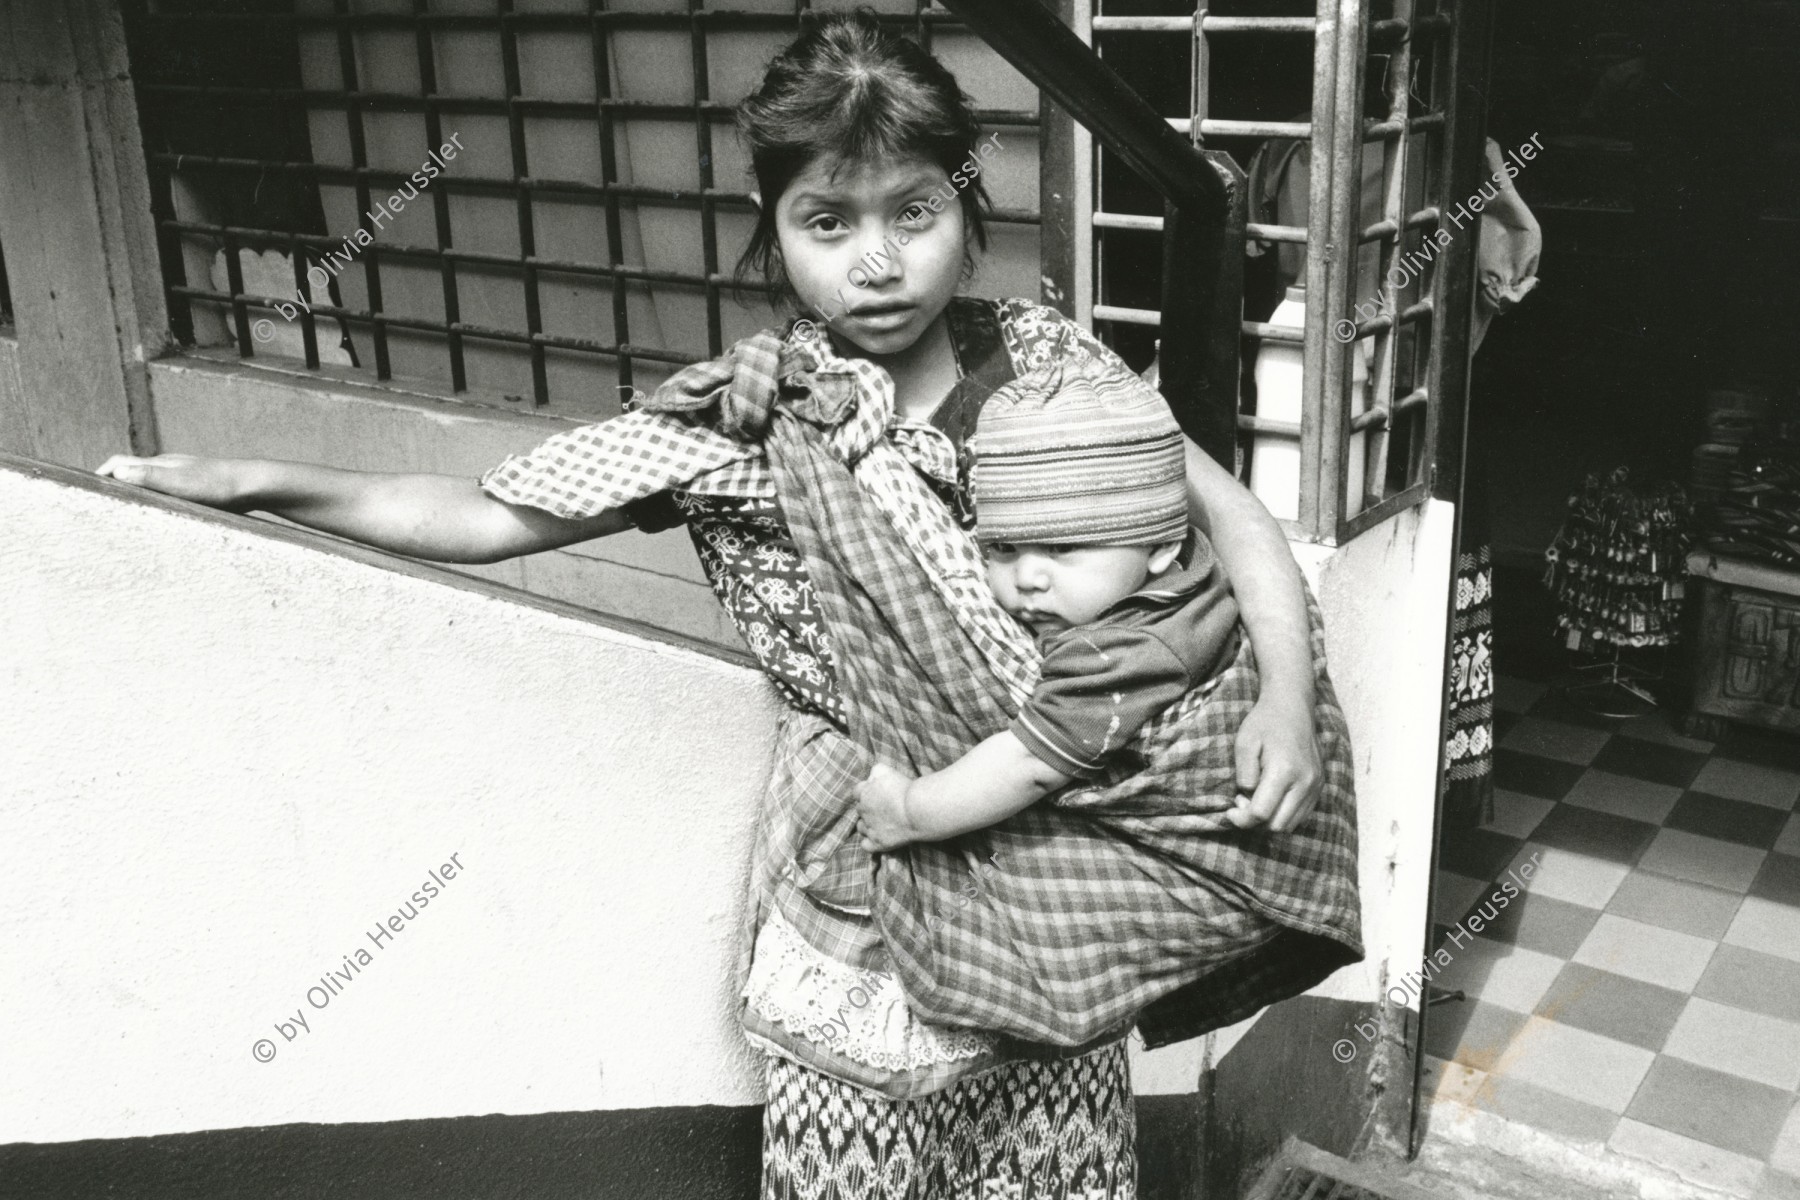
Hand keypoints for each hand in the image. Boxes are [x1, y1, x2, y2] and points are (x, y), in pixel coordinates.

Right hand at [95, 454, 248, 511]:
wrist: (254, 485)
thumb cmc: (218, 484)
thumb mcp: (179, 483)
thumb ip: (149, 477)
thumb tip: (116, 473)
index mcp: (158, 464)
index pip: (118, 464)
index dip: (99, 476)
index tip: (85, 492)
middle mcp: (168, 467)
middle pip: (131, 472)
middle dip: (112, 484)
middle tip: (99, 505)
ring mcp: (183, 476)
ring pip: (150, 482)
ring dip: (134, 492)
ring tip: (124, 513)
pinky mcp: (197, 489)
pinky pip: (167, 493)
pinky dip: (155, 500)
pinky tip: (161, 516)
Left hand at [854, 762, 918, 852]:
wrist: (917, 810)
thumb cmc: (905, 788)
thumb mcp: (886, 771)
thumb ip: (875, 771)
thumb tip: (871, 776)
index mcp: (864, 793)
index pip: (857, 792)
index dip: (866, 793)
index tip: (877, 794)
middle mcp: (864, 810)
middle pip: (860, 809)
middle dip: (868, 808)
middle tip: (884, 808)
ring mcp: (870, 827)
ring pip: (861, 827)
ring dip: (868, 825)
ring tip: (883, 824)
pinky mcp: (878, 842)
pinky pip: (865, 845)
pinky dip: (870, 843)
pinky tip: (878, 838)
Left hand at [1226, 692, 1322, 832]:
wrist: (1293, 706)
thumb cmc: (1264, 722)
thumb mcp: (1244, 742)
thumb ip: (1244, 774)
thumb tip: (1247, 796)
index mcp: (1284, 771)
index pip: (1262, 814)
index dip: (1242, 818)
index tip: (1230, 809)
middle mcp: (1305, 782)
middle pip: (1277, 826)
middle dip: (1255, 822)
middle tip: (1242, 801)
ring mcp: (1315, 786)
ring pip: (1290, 824)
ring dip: (1269, 821)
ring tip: (1255, 798)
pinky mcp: (1319, 786)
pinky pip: (1300, 815)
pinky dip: (1282, 814)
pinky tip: (1271, 798)